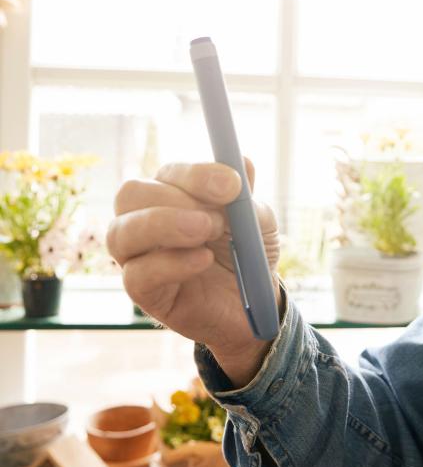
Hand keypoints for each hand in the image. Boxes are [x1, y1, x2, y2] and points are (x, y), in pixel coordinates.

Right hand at [106, 159, 280, 384]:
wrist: (253, 304)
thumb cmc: (247, 254)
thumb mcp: (257, 223)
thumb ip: (246, 197)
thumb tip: (244, 163)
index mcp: (173, 195)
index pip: (169, 173)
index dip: (197, 174)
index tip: (233, 185)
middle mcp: (147, 220)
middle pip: (130, 194)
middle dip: (174, 199)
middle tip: (216, 218)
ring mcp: (139, 257)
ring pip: (121, 233)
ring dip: (166, 225)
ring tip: (207, 233)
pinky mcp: (144, 293)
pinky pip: (137, 275)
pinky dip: (171, 264)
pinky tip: (204, 260)